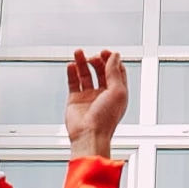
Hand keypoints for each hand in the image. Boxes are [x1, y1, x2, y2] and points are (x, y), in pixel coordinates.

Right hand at [65, 47, 127, 161]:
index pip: (116, 71)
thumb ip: (114, 72)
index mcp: (117, 93)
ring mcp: (89, 97)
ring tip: (78, 52)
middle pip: (100, 71)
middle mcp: (103, 94)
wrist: (89, 136)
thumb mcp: (117, 91)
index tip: (106, 52)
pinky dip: (72, 72)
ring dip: (82, 62)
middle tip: (93, 56)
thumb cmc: (106, 119)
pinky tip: (71, 65)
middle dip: (97, 61)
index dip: (111, 60)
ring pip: (85, 75)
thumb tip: (115, 55)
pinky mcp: (75, 100)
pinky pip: (73, 83)